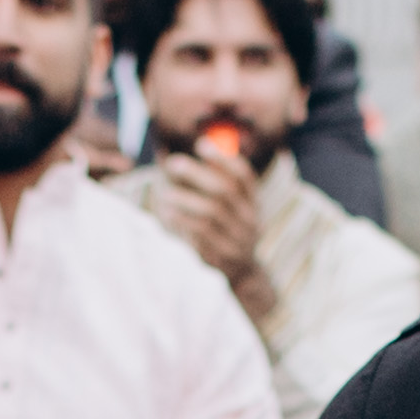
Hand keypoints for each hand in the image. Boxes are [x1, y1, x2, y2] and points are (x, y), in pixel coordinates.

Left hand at [137, 143, 262, 290]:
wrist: (242, 273)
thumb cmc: (227, 230)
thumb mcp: (231, 208)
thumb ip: (214, 182)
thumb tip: (186, 153)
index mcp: (254, 203)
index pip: (243, 176)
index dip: (223, 158)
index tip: (200, 144)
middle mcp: (250, 220)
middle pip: (224, 190)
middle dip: (197, 174)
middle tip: (173, 163)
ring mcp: (237, 239)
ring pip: (211, 212)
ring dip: (184, 198)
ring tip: (165, 192)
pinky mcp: (222, 256)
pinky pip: (200, 234)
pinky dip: (182, 220)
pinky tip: (167, 212)